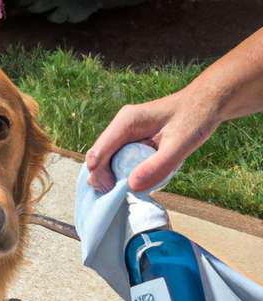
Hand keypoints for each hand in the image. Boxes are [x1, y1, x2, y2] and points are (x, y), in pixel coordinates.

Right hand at [85, 90, 217, 192]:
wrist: (206, 104)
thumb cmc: (196, 118)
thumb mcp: (181, 144)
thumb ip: (157, 166)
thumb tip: (132, 186)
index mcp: (126, 122)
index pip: (99, 153)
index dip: (100, 176)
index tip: (115, 191)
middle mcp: (120, 126)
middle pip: (97, 158)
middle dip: (102, 178)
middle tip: (119, 194)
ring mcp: (123, 133)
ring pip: (104, 160)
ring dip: (110, 177)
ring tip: (125, 189)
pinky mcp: (129, 140)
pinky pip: (116, 160)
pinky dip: (120, 173)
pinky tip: (132, 181)